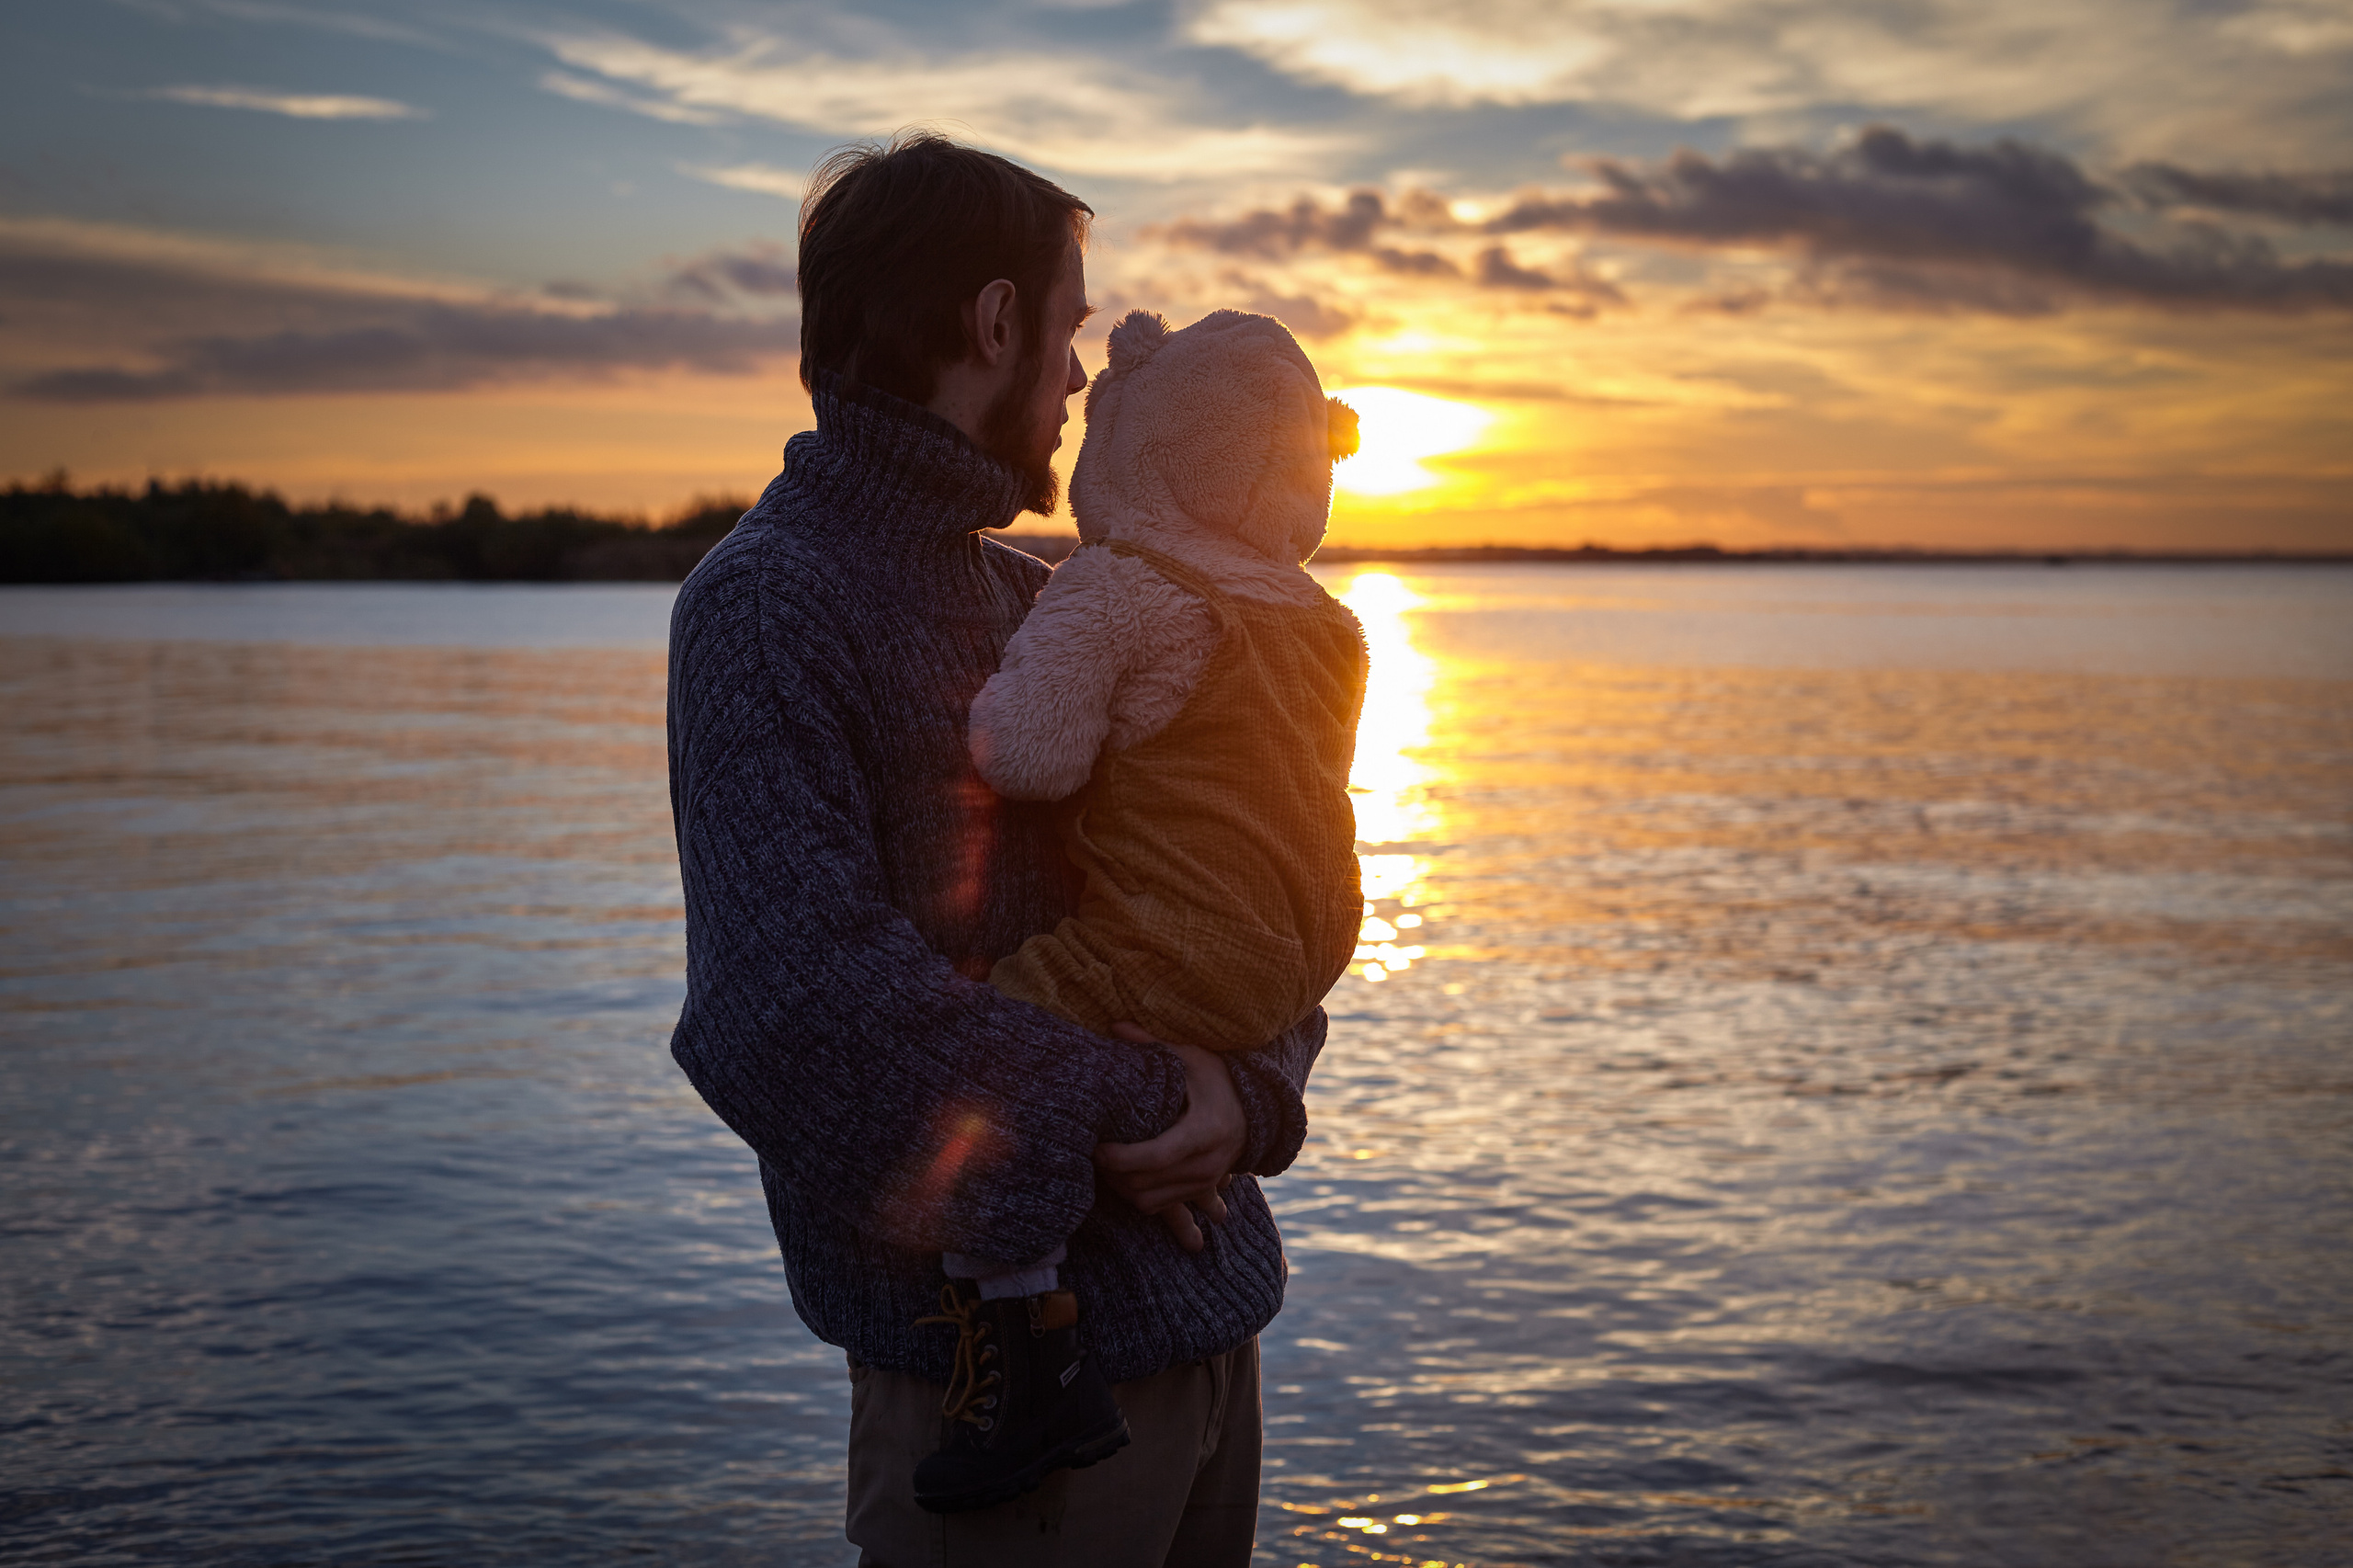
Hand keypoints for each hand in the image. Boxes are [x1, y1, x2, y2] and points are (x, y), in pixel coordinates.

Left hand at [1092, 1023, 1245, 1252]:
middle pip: (1146, 1182)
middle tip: (1093, 1151)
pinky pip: (1157, 1206)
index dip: (1122, 1157)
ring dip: (1121, 1187)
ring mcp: (1205, 1181)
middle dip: (1113, 1172)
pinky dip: (1136, 1194)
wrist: (1259, 1110)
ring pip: (1148, 1200)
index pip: (1157, 1155)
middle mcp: (1207, 1162)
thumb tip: (1116, 1025)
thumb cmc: (1220, 1078)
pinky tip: (1124, 1173)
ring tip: (1106, 1163)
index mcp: (1205, 1130)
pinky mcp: (1200, 1191)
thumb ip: (1154, 1044)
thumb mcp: (1192, 1057)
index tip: (1098, 1147)